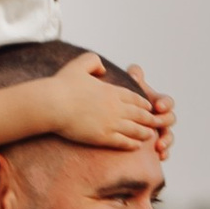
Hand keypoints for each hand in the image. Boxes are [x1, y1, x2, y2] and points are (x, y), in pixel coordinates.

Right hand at [50, 55, 169, 155]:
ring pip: (135, 129)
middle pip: (139, 114)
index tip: (149, 106)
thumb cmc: (62, 85)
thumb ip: (94, 62)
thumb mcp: (80, 64)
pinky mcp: (103, 137)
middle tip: (156, 122)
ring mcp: (111, 123)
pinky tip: (137, 146)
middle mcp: (115, 107)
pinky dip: (132, 144)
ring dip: (144, 132)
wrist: (53, 104)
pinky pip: (123, 142)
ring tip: (150, 135)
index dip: (143, 103)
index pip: (133, 97)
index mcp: (111, 91)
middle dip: (149, 118)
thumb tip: (103, 69)